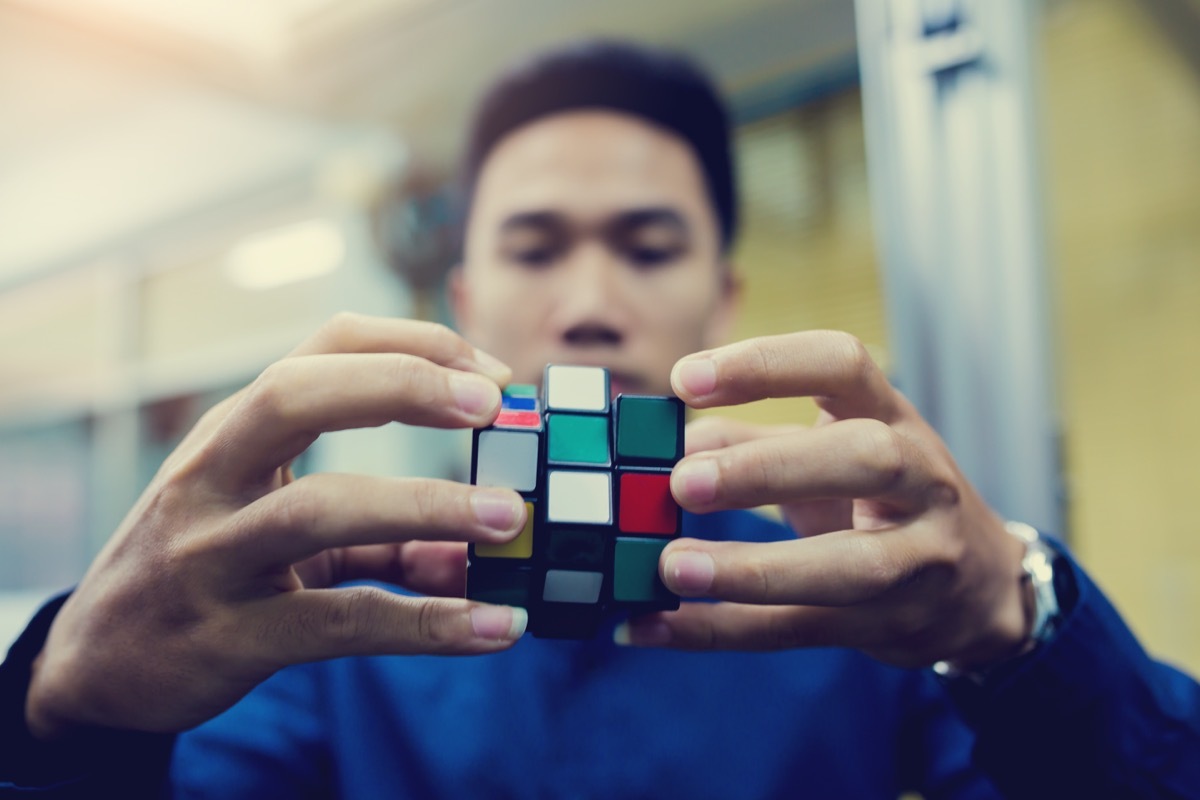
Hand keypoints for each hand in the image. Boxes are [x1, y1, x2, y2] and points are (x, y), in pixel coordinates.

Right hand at [26, 314, 528, 738]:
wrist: (100, 663)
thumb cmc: (205, 569)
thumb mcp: (276, 525)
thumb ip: (378, 532)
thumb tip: (477, 547)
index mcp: (234, 432)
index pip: (323, 348)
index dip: (413, 344)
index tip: (492, 376)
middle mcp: (213, 477)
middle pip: (295, 394)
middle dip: (400, 386)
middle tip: (491, 408)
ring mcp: (212, 555)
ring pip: (317, 510)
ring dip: (423, 506)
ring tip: (505, 518)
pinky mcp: (228, 636)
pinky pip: (338, 621)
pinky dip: (426, 623)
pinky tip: (495, 625)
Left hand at [622, 330, 1031, 669]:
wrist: (979, 585)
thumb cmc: (883, 499)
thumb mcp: (829, 451)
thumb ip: (750, 439)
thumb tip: (665, 444)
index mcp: (893, 417)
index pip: (843, 366)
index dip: (767, 366)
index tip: (686, 380)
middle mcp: (921, 480)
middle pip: (866, 460)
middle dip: (770, 469)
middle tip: (684, 483)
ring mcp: (919, 558)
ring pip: (849, 566)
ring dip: (754, 569)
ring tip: (671, 566)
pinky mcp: (891, 625)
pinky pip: (800, 630)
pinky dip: (721, 631)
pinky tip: (654, 627)